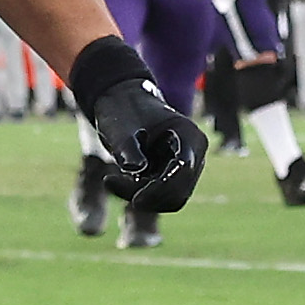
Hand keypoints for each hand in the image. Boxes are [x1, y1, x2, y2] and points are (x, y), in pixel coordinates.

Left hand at [71, 40, 204, 212]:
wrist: (121, 104)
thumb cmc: (121, 111)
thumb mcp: (119, 127)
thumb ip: (127, 147)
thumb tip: (136, 168)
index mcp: (190, 136)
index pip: (184, 171)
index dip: (161, 189)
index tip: (135, 200)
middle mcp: (194, 154)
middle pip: (178, 193)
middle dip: (147, 197)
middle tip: (110, 182)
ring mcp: (185, 167)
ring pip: (168, 199)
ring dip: (139, 196)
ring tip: (111, 179)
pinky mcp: (172, 176)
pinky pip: (159, 196)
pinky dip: (137, 193)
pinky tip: (116, 180)